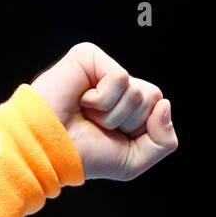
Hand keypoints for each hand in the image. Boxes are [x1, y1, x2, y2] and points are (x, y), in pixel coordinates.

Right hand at [29, 42, 177, 181]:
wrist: (50, 151)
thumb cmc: (86, 155)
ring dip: (113, 114)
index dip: (142, 129)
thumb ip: (164, 140)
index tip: (113, 136)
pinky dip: (103, 100)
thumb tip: (165, 105)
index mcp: (127, 103)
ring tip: (88, 115)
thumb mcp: (134, 160)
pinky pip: (120, 78)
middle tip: (98, 124)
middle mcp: (116, 84)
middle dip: (130, 121)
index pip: (159, 107)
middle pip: (153, 96)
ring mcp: (101, 68)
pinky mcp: (88, 56)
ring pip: (138, 90)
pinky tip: (82, 102)